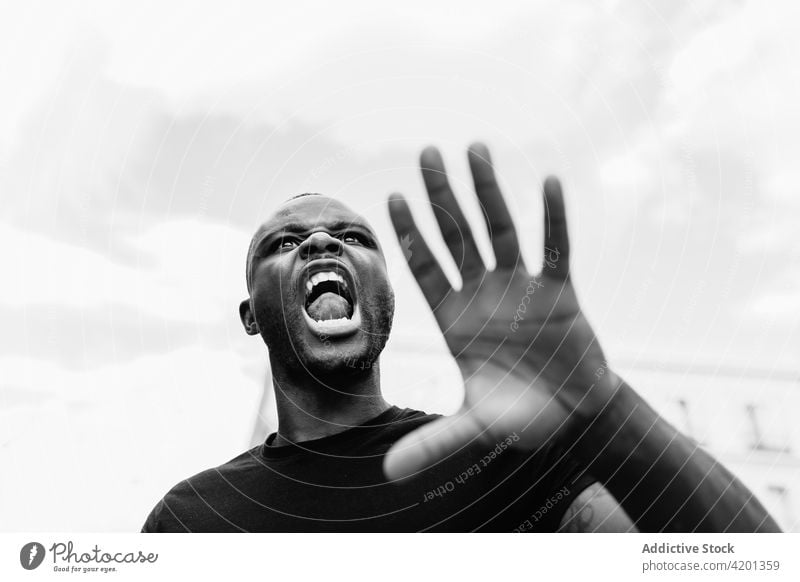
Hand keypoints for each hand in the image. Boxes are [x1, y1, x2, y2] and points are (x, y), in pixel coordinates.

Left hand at [384, 143, 617, 479]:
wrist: (572, 418)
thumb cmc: (520, 417)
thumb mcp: (474, 428)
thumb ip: (434, 442)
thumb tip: (388, 474)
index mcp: (455, 319)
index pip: (425, 266)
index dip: (410, 233)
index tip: (393, 196)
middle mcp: (484, 295)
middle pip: (457, 234)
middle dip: (442, 195)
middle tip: (426, 151)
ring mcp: (521, 288)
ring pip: (501, 230)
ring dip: (488, 191)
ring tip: (474, 148)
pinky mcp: (561, 292)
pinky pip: (556, 248)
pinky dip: (553, 218)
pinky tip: (546, 181)